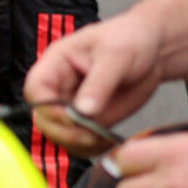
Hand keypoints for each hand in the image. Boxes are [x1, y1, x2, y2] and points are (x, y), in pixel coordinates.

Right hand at [24, 16, 166, 156]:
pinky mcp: (88, 120)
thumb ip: (100, 83)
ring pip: (59, 135)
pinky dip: (91, 149)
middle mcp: (59, 86)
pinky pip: (78, 143)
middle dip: (65, 131)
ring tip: (104, 137)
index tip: (74, 117)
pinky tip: (108, 141)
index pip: (35, 90)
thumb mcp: (117, 55)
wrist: (152, 49)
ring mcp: (72, 106)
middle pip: (42, 118)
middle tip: (92, 134)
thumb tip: (83, 112)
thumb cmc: (131, 39)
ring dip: (78, 143)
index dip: (48, 107)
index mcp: (57, 63)